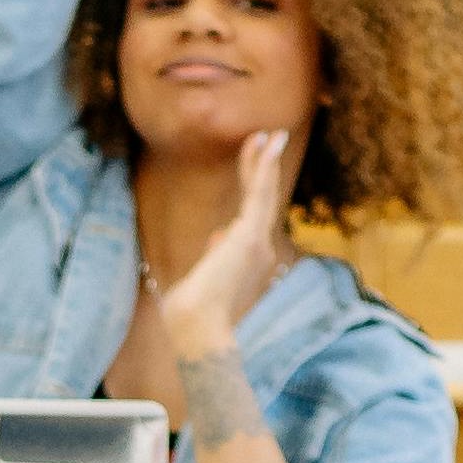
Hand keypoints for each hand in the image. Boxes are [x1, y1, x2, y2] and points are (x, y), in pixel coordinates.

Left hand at [144, 128, 296, 359]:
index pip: (249, 218)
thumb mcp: (202, 280)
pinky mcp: (251, 235)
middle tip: (270, 139)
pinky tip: (268, 144)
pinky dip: (265, 167)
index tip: (253, 165)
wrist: (197, 328)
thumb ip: (213, 257)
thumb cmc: (191, 315)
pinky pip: (260, 193)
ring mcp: (258, 242)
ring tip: (270, 134)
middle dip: (263, 169)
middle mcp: (259, 250)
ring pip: (263, 192)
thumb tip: (216, 236)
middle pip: (262, 200)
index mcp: (247, 261)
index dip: (252, 188)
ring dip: (265, 161)